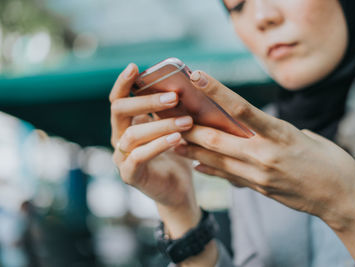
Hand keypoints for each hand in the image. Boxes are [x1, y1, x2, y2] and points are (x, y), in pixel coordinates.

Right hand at [110, 64, 200, 236]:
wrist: (177, 190)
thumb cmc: (176, 155)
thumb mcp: (173, 127)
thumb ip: (169, 111)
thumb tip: (181, 84)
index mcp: (127, 124)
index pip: (118, 99)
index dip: (123, 83)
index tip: (134, 67)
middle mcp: (120, 138)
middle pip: (120, 111)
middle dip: (146, 101)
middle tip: (174, 97)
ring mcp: (122, 157)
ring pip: (132, 135)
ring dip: (161, 125)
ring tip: (187, 121)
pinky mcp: (130, 175)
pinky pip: (138, 157)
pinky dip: (158, 145)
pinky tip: (177, 139)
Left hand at [176, 70, 354, 230]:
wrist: (341, 199)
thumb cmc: (331, 162)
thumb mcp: (306, 137)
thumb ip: (279, 132)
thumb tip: (261, 129)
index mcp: (281, 134)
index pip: (242, 108)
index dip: (217, 91)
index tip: (197, 76)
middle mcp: (266, 154)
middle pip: (219, 140)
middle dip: (193, 129)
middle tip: (172, 117)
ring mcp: (260, 175)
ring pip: (218, 161)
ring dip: (193, 151)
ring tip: (174, 142)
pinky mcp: (260, 189)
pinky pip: (229, 177)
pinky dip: (211, 169)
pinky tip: (196, 164)